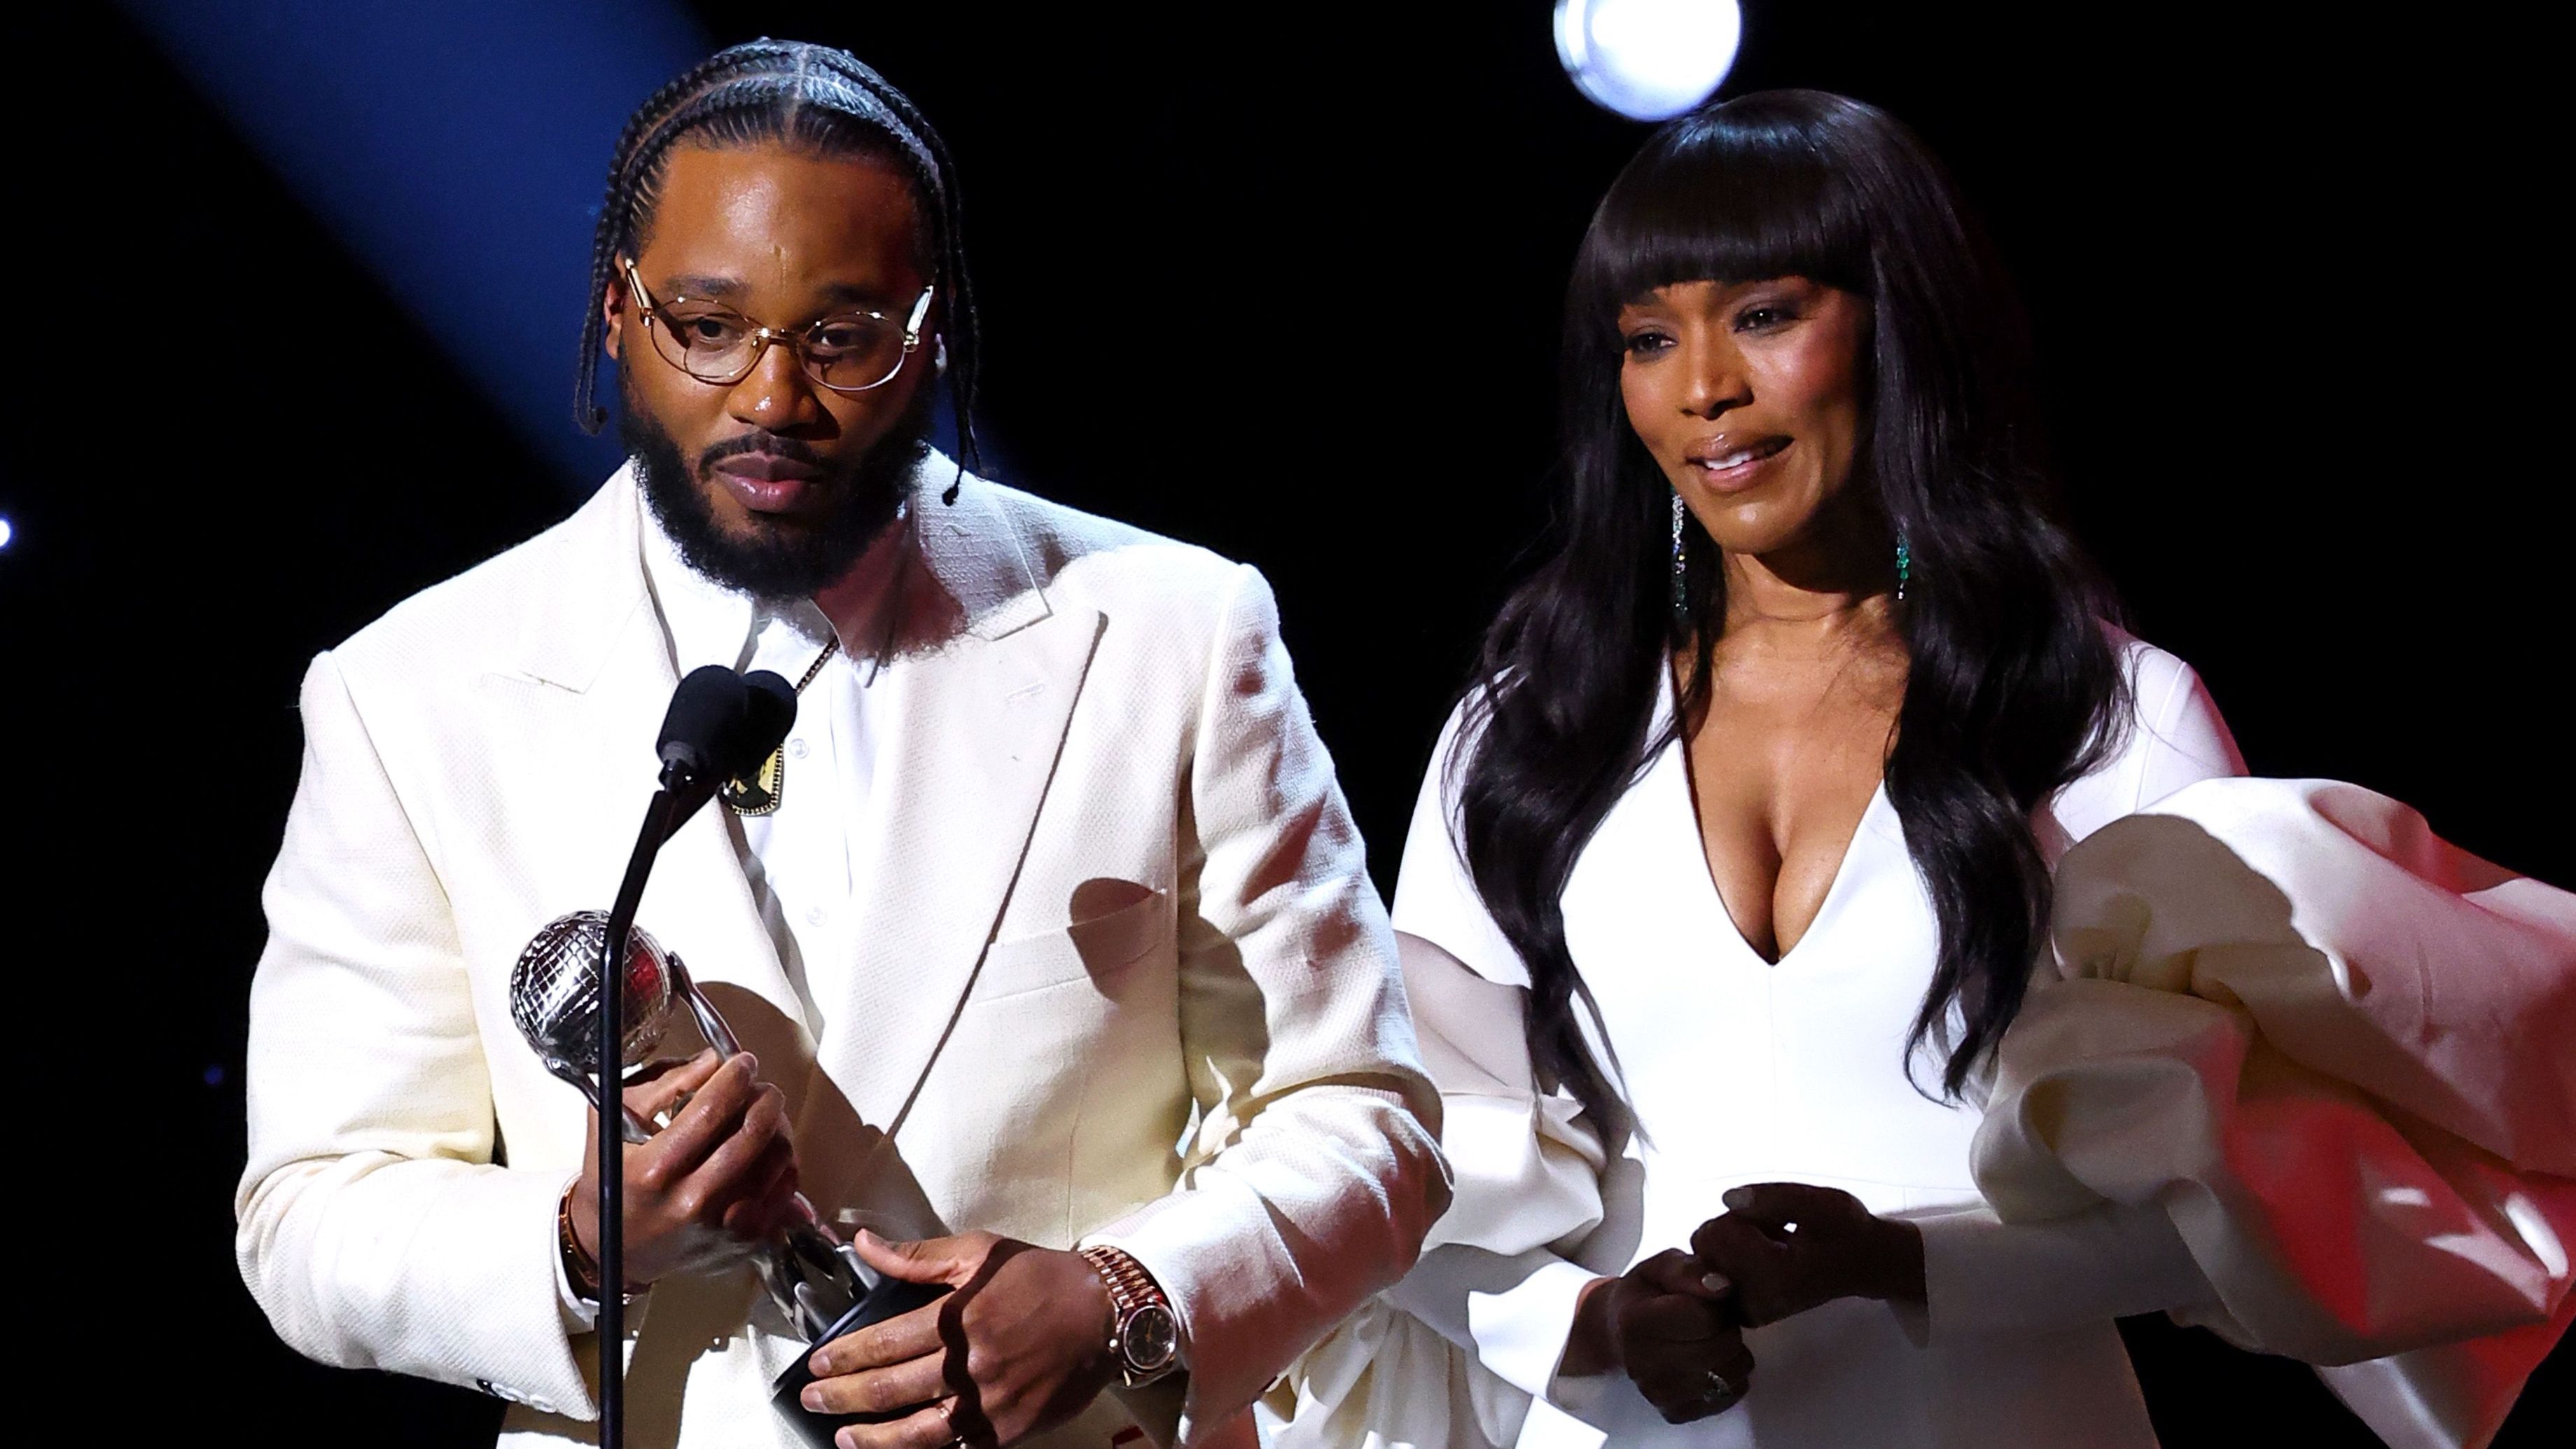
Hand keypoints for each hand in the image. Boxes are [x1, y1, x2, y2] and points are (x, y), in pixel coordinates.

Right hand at [567, 1049, 801, 1288]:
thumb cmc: (614, 1181)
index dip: (734, 1077)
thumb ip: (662, 1084)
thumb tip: (711, 1060)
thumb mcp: (614, 1122)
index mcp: (654, 1169)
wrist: (616, 1249)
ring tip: (763, 1117)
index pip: (710, 1111)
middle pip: (753, 1133)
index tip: (743, 1062)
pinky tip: (766, 1152)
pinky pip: (786, 1188)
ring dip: (777, 1126)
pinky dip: (782, 1162)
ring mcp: (722, 1225)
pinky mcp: (745, 1242)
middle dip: (765, 1097)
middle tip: (759, 1087)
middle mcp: (691, 1200)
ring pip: (777, 1158)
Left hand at [800, 1230, 1118, 1447]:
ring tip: (845, 1437)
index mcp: (957, 1318)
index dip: (846, 1358)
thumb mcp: (979, 1252)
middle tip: (814, 1399)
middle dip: (844, 1397)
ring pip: (918, 1431)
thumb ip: (917, 1256)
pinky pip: (957, 1447)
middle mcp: (968, 1364)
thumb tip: (862, 1243)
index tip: (817, 1364)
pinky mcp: (1008, 1429)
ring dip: (874, 1438)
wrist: (1105, 1313)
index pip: (885, 1343)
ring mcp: (989, 1402)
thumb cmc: (1039, 1278)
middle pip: (891, 1390)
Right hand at [1563, 1249, 1753, 1424]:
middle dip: (1726, 1328)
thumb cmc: (1643, 1297)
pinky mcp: (1676, 1413)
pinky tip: (1708, 1361)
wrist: (1617, 1334)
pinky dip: (1728, 1377)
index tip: (1704, 1300)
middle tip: (1710, 1320)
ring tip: (1709, 1339)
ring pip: (1730, 1373)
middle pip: (1722, 1347)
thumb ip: (1690, 1270)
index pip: (1706, 1318)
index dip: (1716, 1305)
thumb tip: (1723, 1287)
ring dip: (1731, 1353)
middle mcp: (1642, 1364)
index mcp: (1635, 1322)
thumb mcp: (1660, 1267)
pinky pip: (1729, 1395)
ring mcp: (1658, 1394)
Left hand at [1686, 1183, 1924, 1327]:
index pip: (1715, 1234)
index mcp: (1774, 1277)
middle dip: (1732, 1228)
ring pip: (1708, 1259)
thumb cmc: (1844, 1229)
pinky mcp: (1747, 1313)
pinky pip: (1716, 1274)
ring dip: (1733, 1243)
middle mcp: (1757, 1303)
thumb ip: (1773, 1199)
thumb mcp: (1819, 1203)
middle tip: (1774, 1228)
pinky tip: (1766, 1256)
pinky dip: (1734, 1259)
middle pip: (1705, 1247)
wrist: (1863, 1262)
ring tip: (1774, 1242)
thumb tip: (1727, 1199)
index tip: (1774, 1216)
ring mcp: (1750, 1312)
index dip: (1739, 1215)